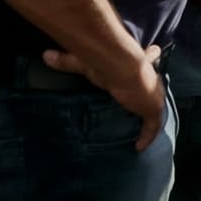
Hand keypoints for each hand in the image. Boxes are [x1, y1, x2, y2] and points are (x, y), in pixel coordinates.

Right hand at [43, 45, 165, 151]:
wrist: (124, 67)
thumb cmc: (107, 61)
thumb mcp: (85, 62)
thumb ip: (66, 60)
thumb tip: (46, 55)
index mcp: (138, 64)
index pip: (149, 59)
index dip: (148, 62)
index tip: (149, 63)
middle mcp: (150, 78)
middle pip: (154, 87)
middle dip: (149, 95)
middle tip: (141, 104)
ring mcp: (154, 95)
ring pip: (153, 106)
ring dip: (148, 115)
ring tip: (141, 126)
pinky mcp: (154, 110)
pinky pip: (152, 127)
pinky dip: (147, 136)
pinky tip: (140, 146)